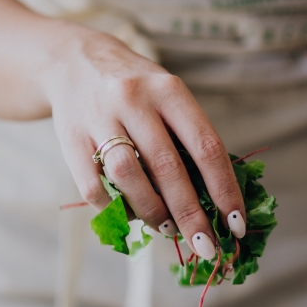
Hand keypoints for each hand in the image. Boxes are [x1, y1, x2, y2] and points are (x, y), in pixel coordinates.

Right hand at [44, 27, 246, 259]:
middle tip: (206, 245)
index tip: (236, 224)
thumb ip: (190, 139)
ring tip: (168, 229)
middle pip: (168, 168)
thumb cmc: (137, 90)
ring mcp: (99, 118)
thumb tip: (217, 203)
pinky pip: (94, 186)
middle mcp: (134, 100)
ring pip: (129, 177)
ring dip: (153, 212)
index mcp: (169, 90)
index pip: (206, 147)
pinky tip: (131, 215)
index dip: (224, 191)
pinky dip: (115, 209)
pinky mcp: (70, 139)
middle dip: (191, 215)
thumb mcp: (169, 97)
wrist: (74, 61)